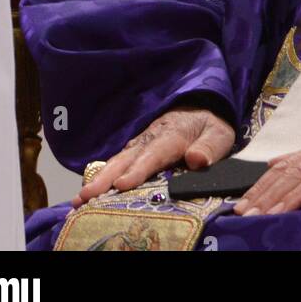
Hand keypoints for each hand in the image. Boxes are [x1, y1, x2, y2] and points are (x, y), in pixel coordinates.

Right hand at [73, 107, 234, 206]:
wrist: (203, 104)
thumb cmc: (211, 124)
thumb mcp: (220, 134)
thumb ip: (209, 148)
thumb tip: (196, 160)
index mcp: (174, 134)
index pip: (154, 154)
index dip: (138, 170)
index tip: (122, 184)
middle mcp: (152, 137)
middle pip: (127, 158)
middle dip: (106, 178)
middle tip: (86, 196)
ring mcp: (142, 141)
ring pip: (119, 159)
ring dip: (99, 178)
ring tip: (80, 197)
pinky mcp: (137, 146)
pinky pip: (119, 159)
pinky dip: (103, 173)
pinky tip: (90, 189)